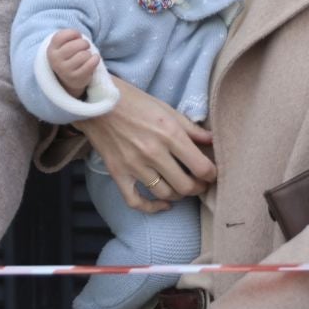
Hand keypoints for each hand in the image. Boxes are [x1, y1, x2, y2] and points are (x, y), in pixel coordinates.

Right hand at [48, 29, 99, 93]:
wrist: (68, 77)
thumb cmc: (69, 55)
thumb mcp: (64, 44)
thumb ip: (69, 35)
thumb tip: (78, 36)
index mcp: (51, 50)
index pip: (62, 36)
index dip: (74, 33)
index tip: (77, 36)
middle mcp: (55, 61)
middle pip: (75, 45)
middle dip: (84, 43)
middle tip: (85, 45)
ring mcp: (64, 71)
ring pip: (84, 55)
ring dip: (88, 53)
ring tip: (86, 55)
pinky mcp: (75, 78)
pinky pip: (90, 64)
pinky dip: (95, 59)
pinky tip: (95, 58)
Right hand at [77, 78, 217, 213]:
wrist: (96, 101)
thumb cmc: (133, 101)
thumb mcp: (166, 108)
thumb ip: (191, 128)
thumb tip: (212, 141)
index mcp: (169, 133)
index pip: (201, 167)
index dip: (212, 174)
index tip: (211, 173)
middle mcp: (153, 152)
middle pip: (185, 186)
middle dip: (198, 188)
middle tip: (200, 183)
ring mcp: (134, 165)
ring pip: (165, 194)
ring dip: (178, 195)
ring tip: (182, 187)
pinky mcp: (118, 173)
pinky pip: (136, 201)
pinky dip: (152, 208)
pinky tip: (163, 204)